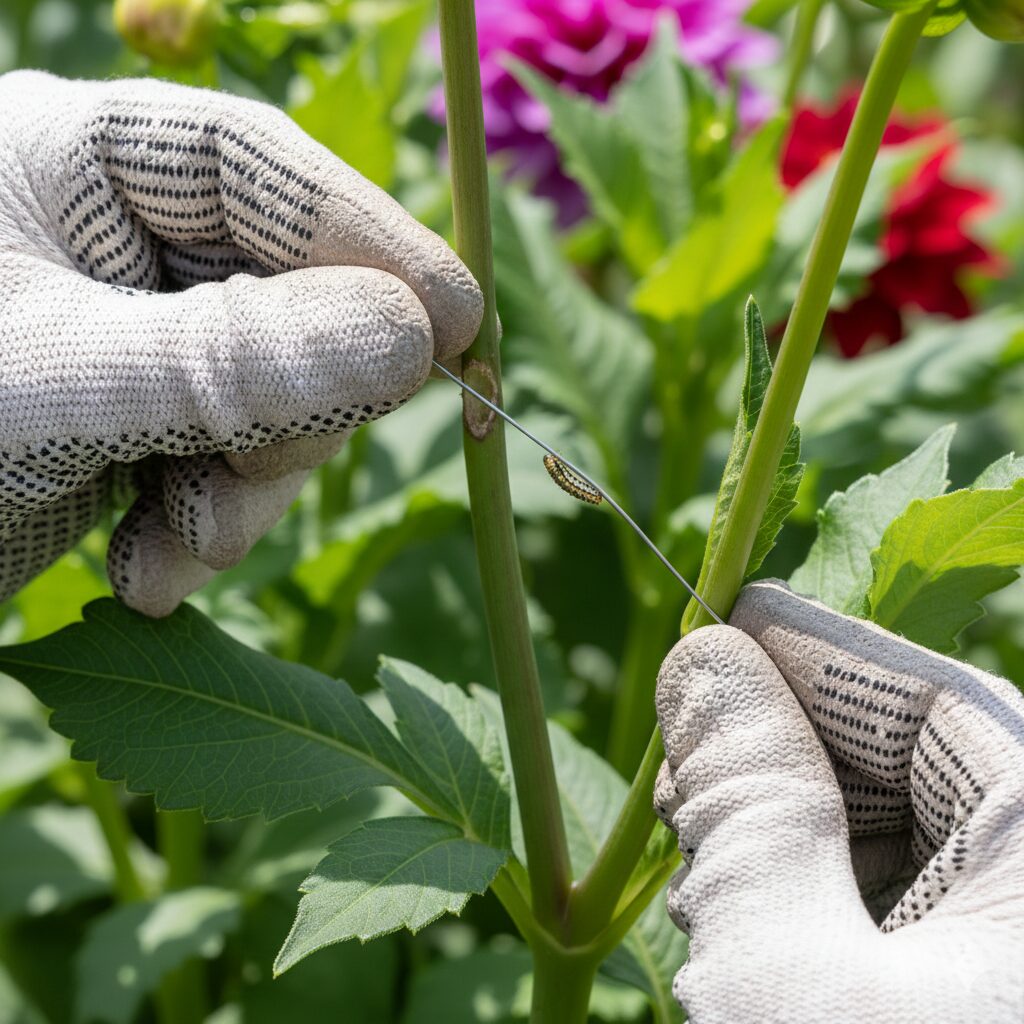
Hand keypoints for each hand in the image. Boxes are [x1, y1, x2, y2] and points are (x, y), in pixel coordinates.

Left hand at [0, 71, 482, 615]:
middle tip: (250, 485)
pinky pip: (224, 467)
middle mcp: (116, 245)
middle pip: (289, 301)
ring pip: (271, 401)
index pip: (267, 173)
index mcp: (77, 164)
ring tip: (170, 557)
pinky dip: (201, 532)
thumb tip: (412, 337)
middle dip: (287, 412)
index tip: (458, 321)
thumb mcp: (53, 385)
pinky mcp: (132, 428)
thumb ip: (233, 360)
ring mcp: (132, 343)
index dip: (373, 243)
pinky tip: (141, 577)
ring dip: (243, 495)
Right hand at [654, 579, 1023, 1023]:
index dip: (827, 649)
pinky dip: (803, 899)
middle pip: (920, 771)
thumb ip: (750, 805)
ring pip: (895, 842)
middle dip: (789, 752)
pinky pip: (888, 916)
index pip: (951, 708)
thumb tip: (706, 661)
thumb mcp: (787, 979)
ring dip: (784, 828)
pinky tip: (739, 920)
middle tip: (688, 765)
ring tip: (699, 863)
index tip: (726, 619)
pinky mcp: (957, 1000)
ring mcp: (999, 964)